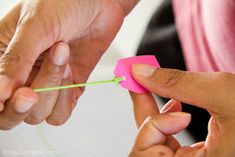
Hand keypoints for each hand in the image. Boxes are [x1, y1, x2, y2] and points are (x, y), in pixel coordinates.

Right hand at [0, 0, 137, 125]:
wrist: (98, 4)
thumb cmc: (64, 3)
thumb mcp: (35, 25)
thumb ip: (16, 59)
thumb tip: (0, 92)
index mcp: (2, 57)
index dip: (0, 104)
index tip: (8, 97)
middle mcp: (22, 75)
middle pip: (13, 115)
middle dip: (22, 106)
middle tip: (30, 92)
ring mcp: (46, 84)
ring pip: (39, 113)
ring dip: (51, 88)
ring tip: (61, 55)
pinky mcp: (68, 89)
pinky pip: (61, 112)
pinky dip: (65, 96)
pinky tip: (70, 70)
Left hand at [129, 64, 234, 156]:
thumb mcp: (220, 92)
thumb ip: (175, 83)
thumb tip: (139, 72)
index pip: (149, 154)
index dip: (145, 119)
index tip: (136, 83)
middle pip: (149, 148)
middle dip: (144, 112)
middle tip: (139, 82)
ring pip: (158, 143)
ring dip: (153, 114)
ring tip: (158, 89)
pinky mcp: (199, 155)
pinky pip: (170, 141)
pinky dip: (166, 120)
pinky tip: (175, 105)